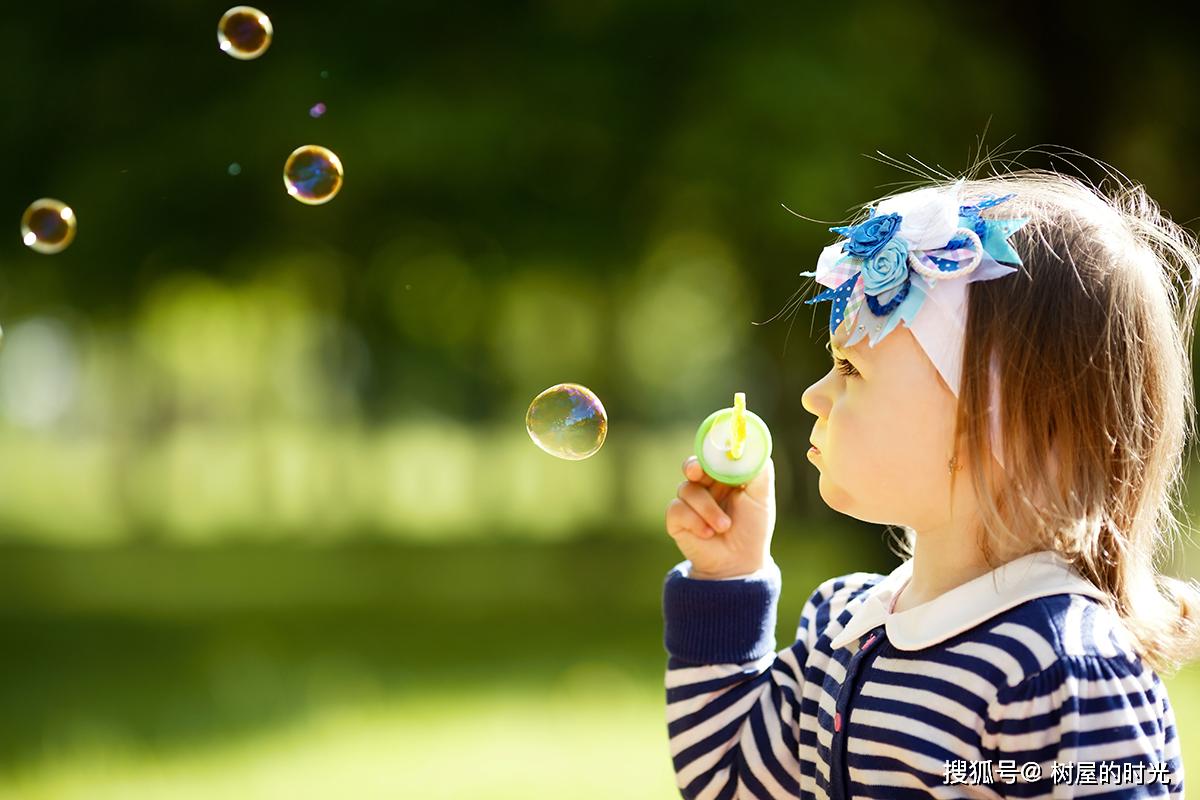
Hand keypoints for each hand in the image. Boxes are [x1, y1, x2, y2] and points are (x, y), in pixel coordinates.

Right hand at [665, 455, 775, 579]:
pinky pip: (678, 509)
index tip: (713, 449)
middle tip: (695, 473)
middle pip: (692, 465)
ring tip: (724, 526)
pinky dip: (694, 521)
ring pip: (687, 489)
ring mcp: (689, 502)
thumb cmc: (752, 529)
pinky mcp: (677, 519)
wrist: (739, 563)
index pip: (713, 454)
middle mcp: (705, 485)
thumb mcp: (761, 497)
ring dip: (706, 508)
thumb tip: (754, 445)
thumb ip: (758, 470)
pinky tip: (707, 534)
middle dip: (693, 467)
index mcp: (725, 476)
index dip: (710, 449)